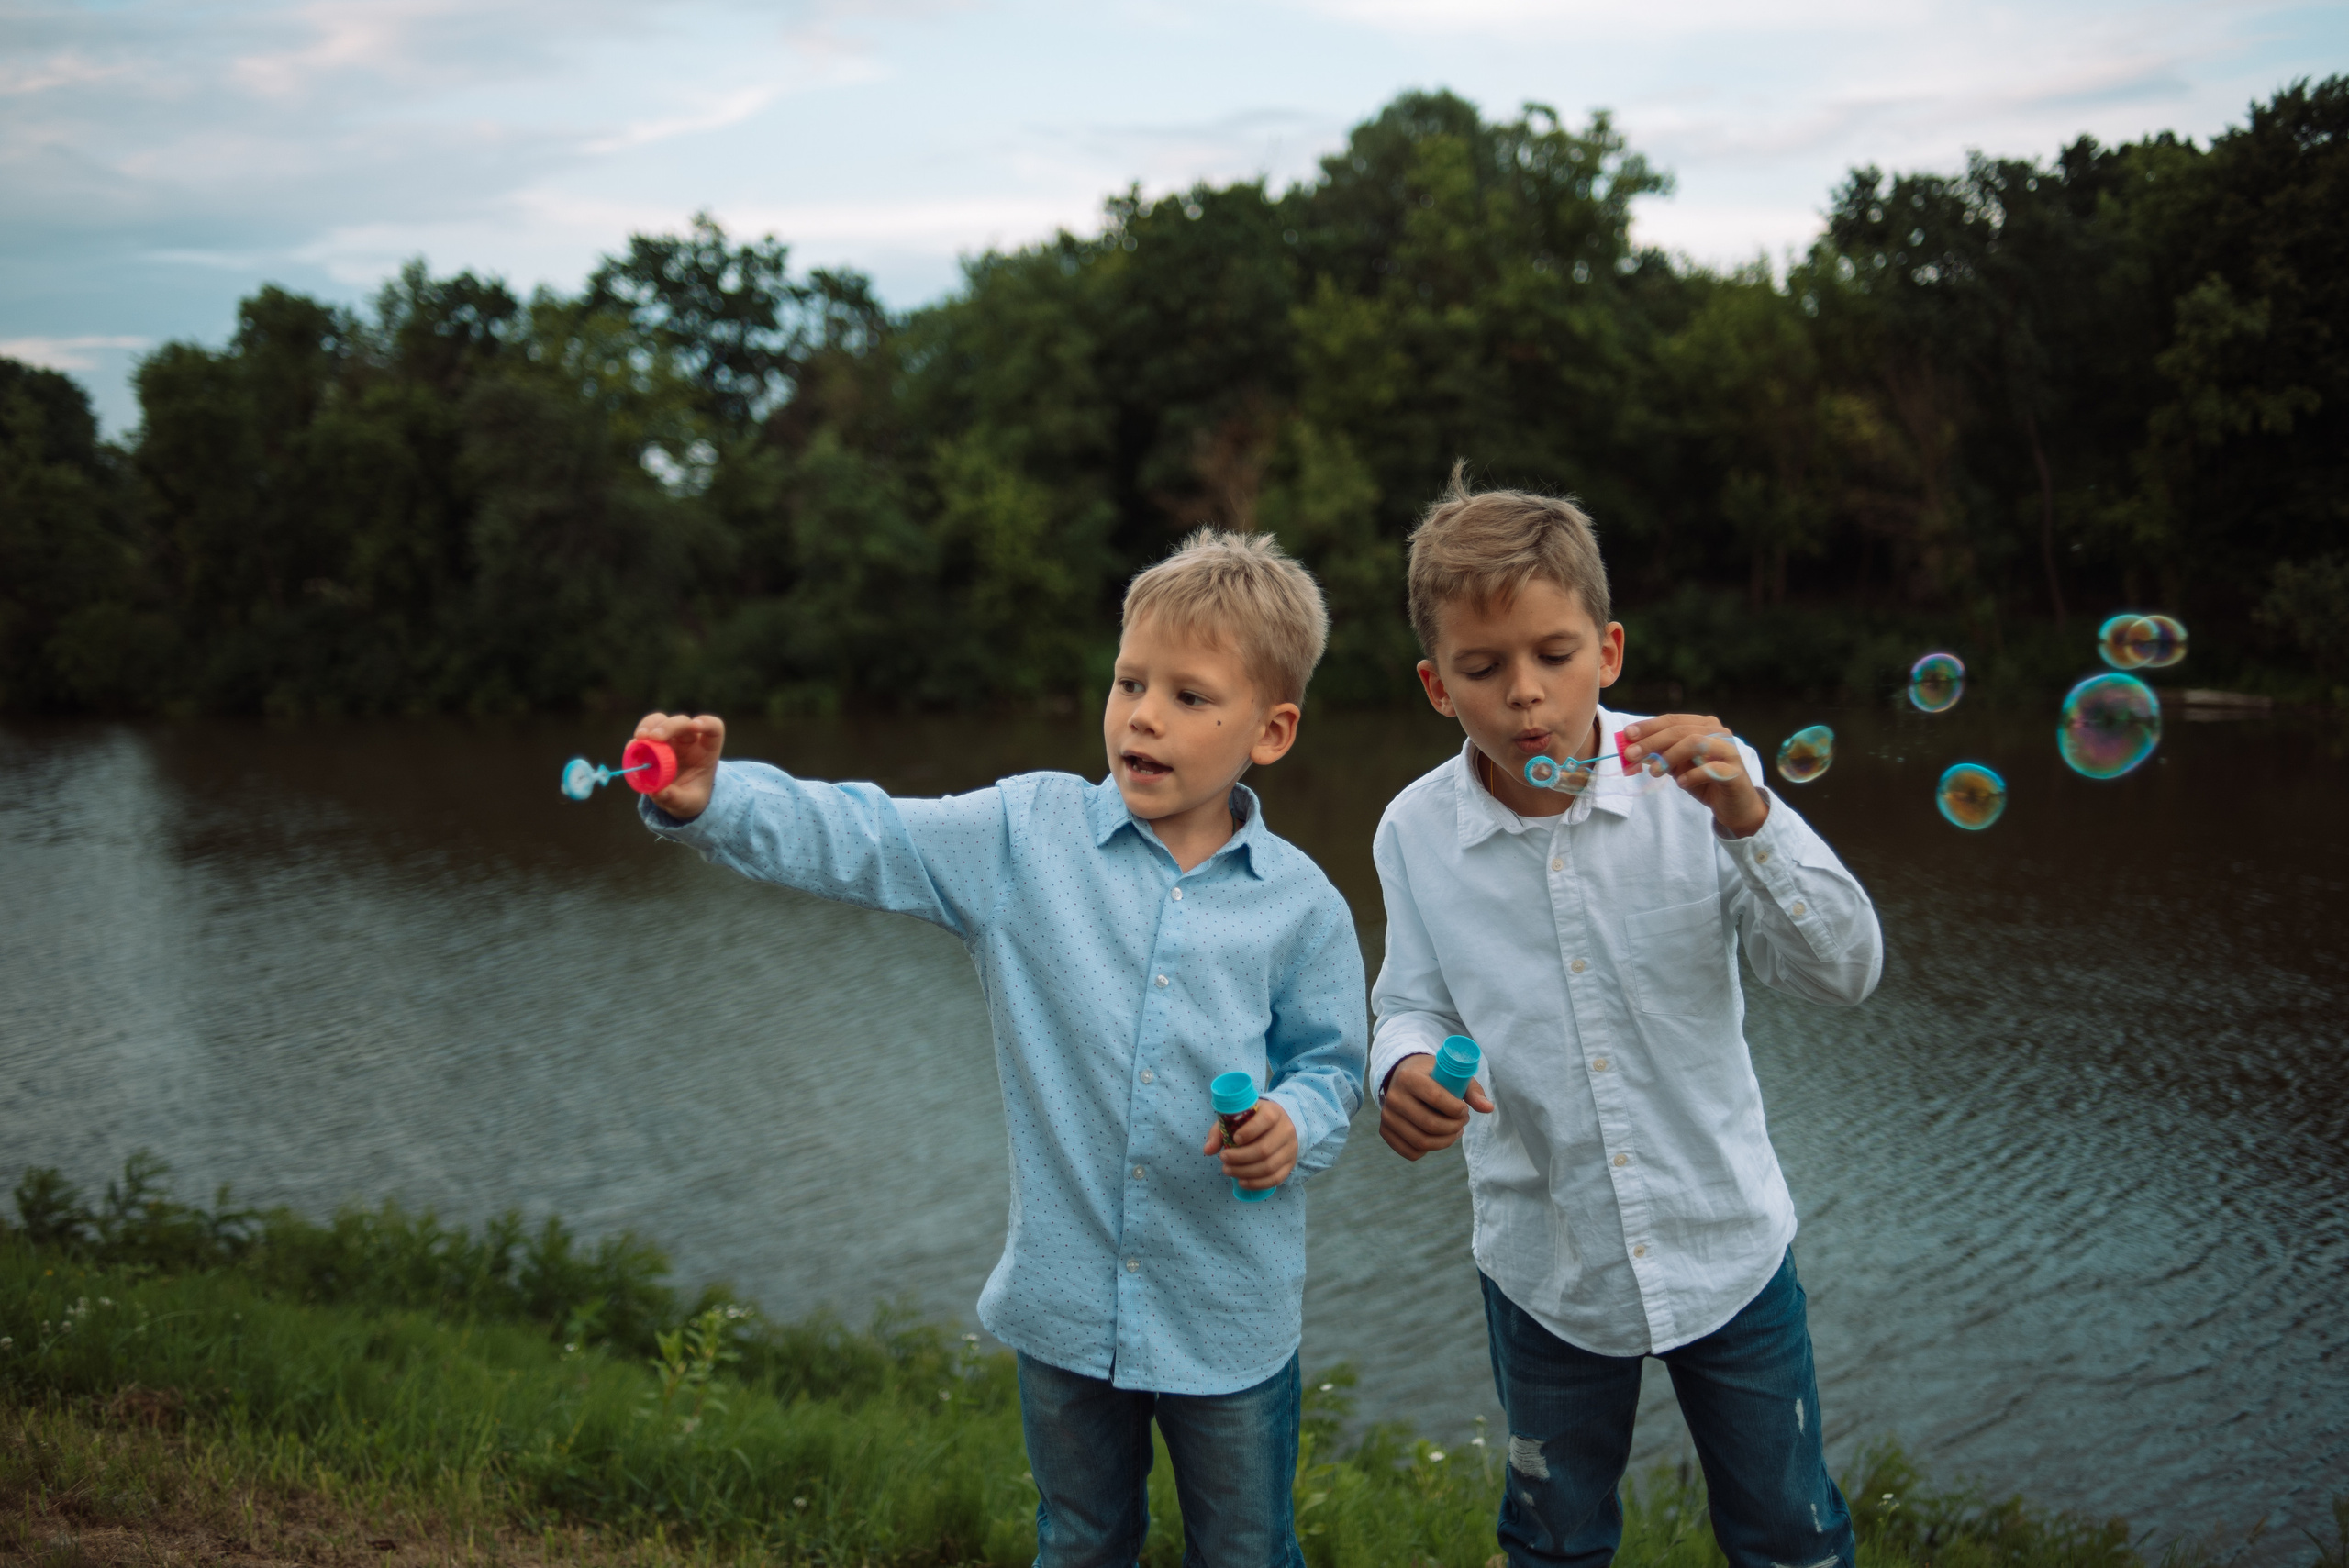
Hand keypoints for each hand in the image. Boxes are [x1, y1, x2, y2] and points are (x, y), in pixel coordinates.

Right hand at [632, 711, 726, 821]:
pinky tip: (632, 748)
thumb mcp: (688, 803)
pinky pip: (645, 733)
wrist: (677, 799)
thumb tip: (658, 791)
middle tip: (655, 737)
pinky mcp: (654, 743)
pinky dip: (637, 739)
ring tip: (640, 738)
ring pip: (661, 720)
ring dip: (650, 725)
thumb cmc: (689, 797)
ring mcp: (671, 739)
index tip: (695, 725)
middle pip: (683, 722)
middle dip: (669, 726)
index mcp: (707, 751)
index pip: (714, 728)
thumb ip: (676, 798)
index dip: (707, 723)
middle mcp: (689, 741)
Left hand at [1200, 1098, 1297, 1191]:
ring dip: (1245, 1172)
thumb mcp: (1235, 1118)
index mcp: (1273, 1112)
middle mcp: (1286, 1130)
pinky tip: (1242, 1182)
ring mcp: (1290, 1149)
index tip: (1233, 1140)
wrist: (1278, 1124)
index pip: (1265, 1120)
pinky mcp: (1290, 1164)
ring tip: (1228, 1171)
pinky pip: (1276, 1179)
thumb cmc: (1251, 1120)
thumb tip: (1208, 1151)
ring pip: (1269, 1167)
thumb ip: (1219, 1131)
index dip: (1248, 1132)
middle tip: (1223, 1159)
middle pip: (1264, 1149)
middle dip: (1239, 1158)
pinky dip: (1257, 1184)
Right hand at [1378, 1054, 1493, 1160]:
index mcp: (1408, 1077)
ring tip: (1455, 1130)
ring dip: (1446, 1141)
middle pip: (1430, 1125)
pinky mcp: (1385, 1131)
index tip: (1464, 1109)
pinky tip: (1437, 1138)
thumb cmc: (1433, 1076)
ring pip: (1421, 1142)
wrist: (1403, 1076)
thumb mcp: (1452, 1075)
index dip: (1456, 1109)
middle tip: (1462, 1121)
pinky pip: (1411, 1153)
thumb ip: (1472, 1091)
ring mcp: (1387, 1116)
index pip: (1435, 1098)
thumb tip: (1488, 1108)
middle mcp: (1393, 1097)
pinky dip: (1429, 1150)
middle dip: (1454, 1127)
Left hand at [1619, 714, 1767, 837]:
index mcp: (1704, 725)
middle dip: (1652, 741)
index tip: (1626, 735)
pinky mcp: (1735, 771)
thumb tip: (1631, 750)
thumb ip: (1659, 755)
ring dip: (1670, 756)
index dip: (1648, 727)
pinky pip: (1710, 768)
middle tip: (1631, 755)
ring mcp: (1729, 750)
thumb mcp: (1677, 766)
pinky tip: (1681, 783)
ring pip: (1695, 743)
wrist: (1734, 806)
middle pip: (1680, 730)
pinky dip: (1692, 775)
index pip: (1672, 720)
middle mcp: (1718, 732)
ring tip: (1654, 772)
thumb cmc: (1703, 782)